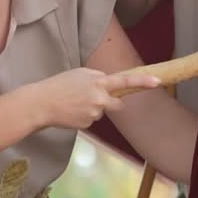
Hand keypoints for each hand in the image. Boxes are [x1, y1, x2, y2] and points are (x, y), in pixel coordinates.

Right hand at [27, 68, 161, 129]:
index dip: (143, 82)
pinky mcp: (88, 124)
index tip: (157, 81)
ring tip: (74, 102)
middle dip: (110, 102)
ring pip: (101, 111)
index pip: (125, 81)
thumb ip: (98, 77)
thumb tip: (109, 82)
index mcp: (98, 82)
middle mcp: (100, 98)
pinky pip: (91, 119)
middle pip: (117, 103)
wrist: (40, 104)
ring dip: (92, 108)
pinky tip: (71, 112)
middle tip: (92, 98)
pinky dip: (83, 116)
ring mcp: (94, 113)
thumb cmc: (59, 85)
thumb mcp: (80, 73)